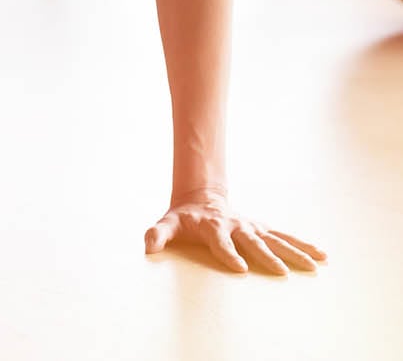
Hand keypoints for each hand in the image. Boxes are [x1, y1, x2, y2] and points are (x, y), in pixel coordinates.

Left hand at [145, 189, 324, 274]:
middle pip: (253, 242)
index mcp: (212, 226)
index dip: (228, 254)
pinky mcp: (261, 229)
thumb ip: (157, 234)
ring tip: (316, 263)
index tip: (240, 268)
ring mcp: (251, 227)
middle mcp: (236, 226)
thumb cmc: (183, 218)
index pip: (220, 242)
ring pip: (276, 239)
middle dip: (267, 256)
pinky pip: (285, 237)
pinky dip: (303, 245)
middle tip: (282, 272)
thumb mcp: (167, 224)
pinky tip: (321, 255)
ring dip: (295, 251)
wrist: (200, 199)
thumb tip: (148, 247)